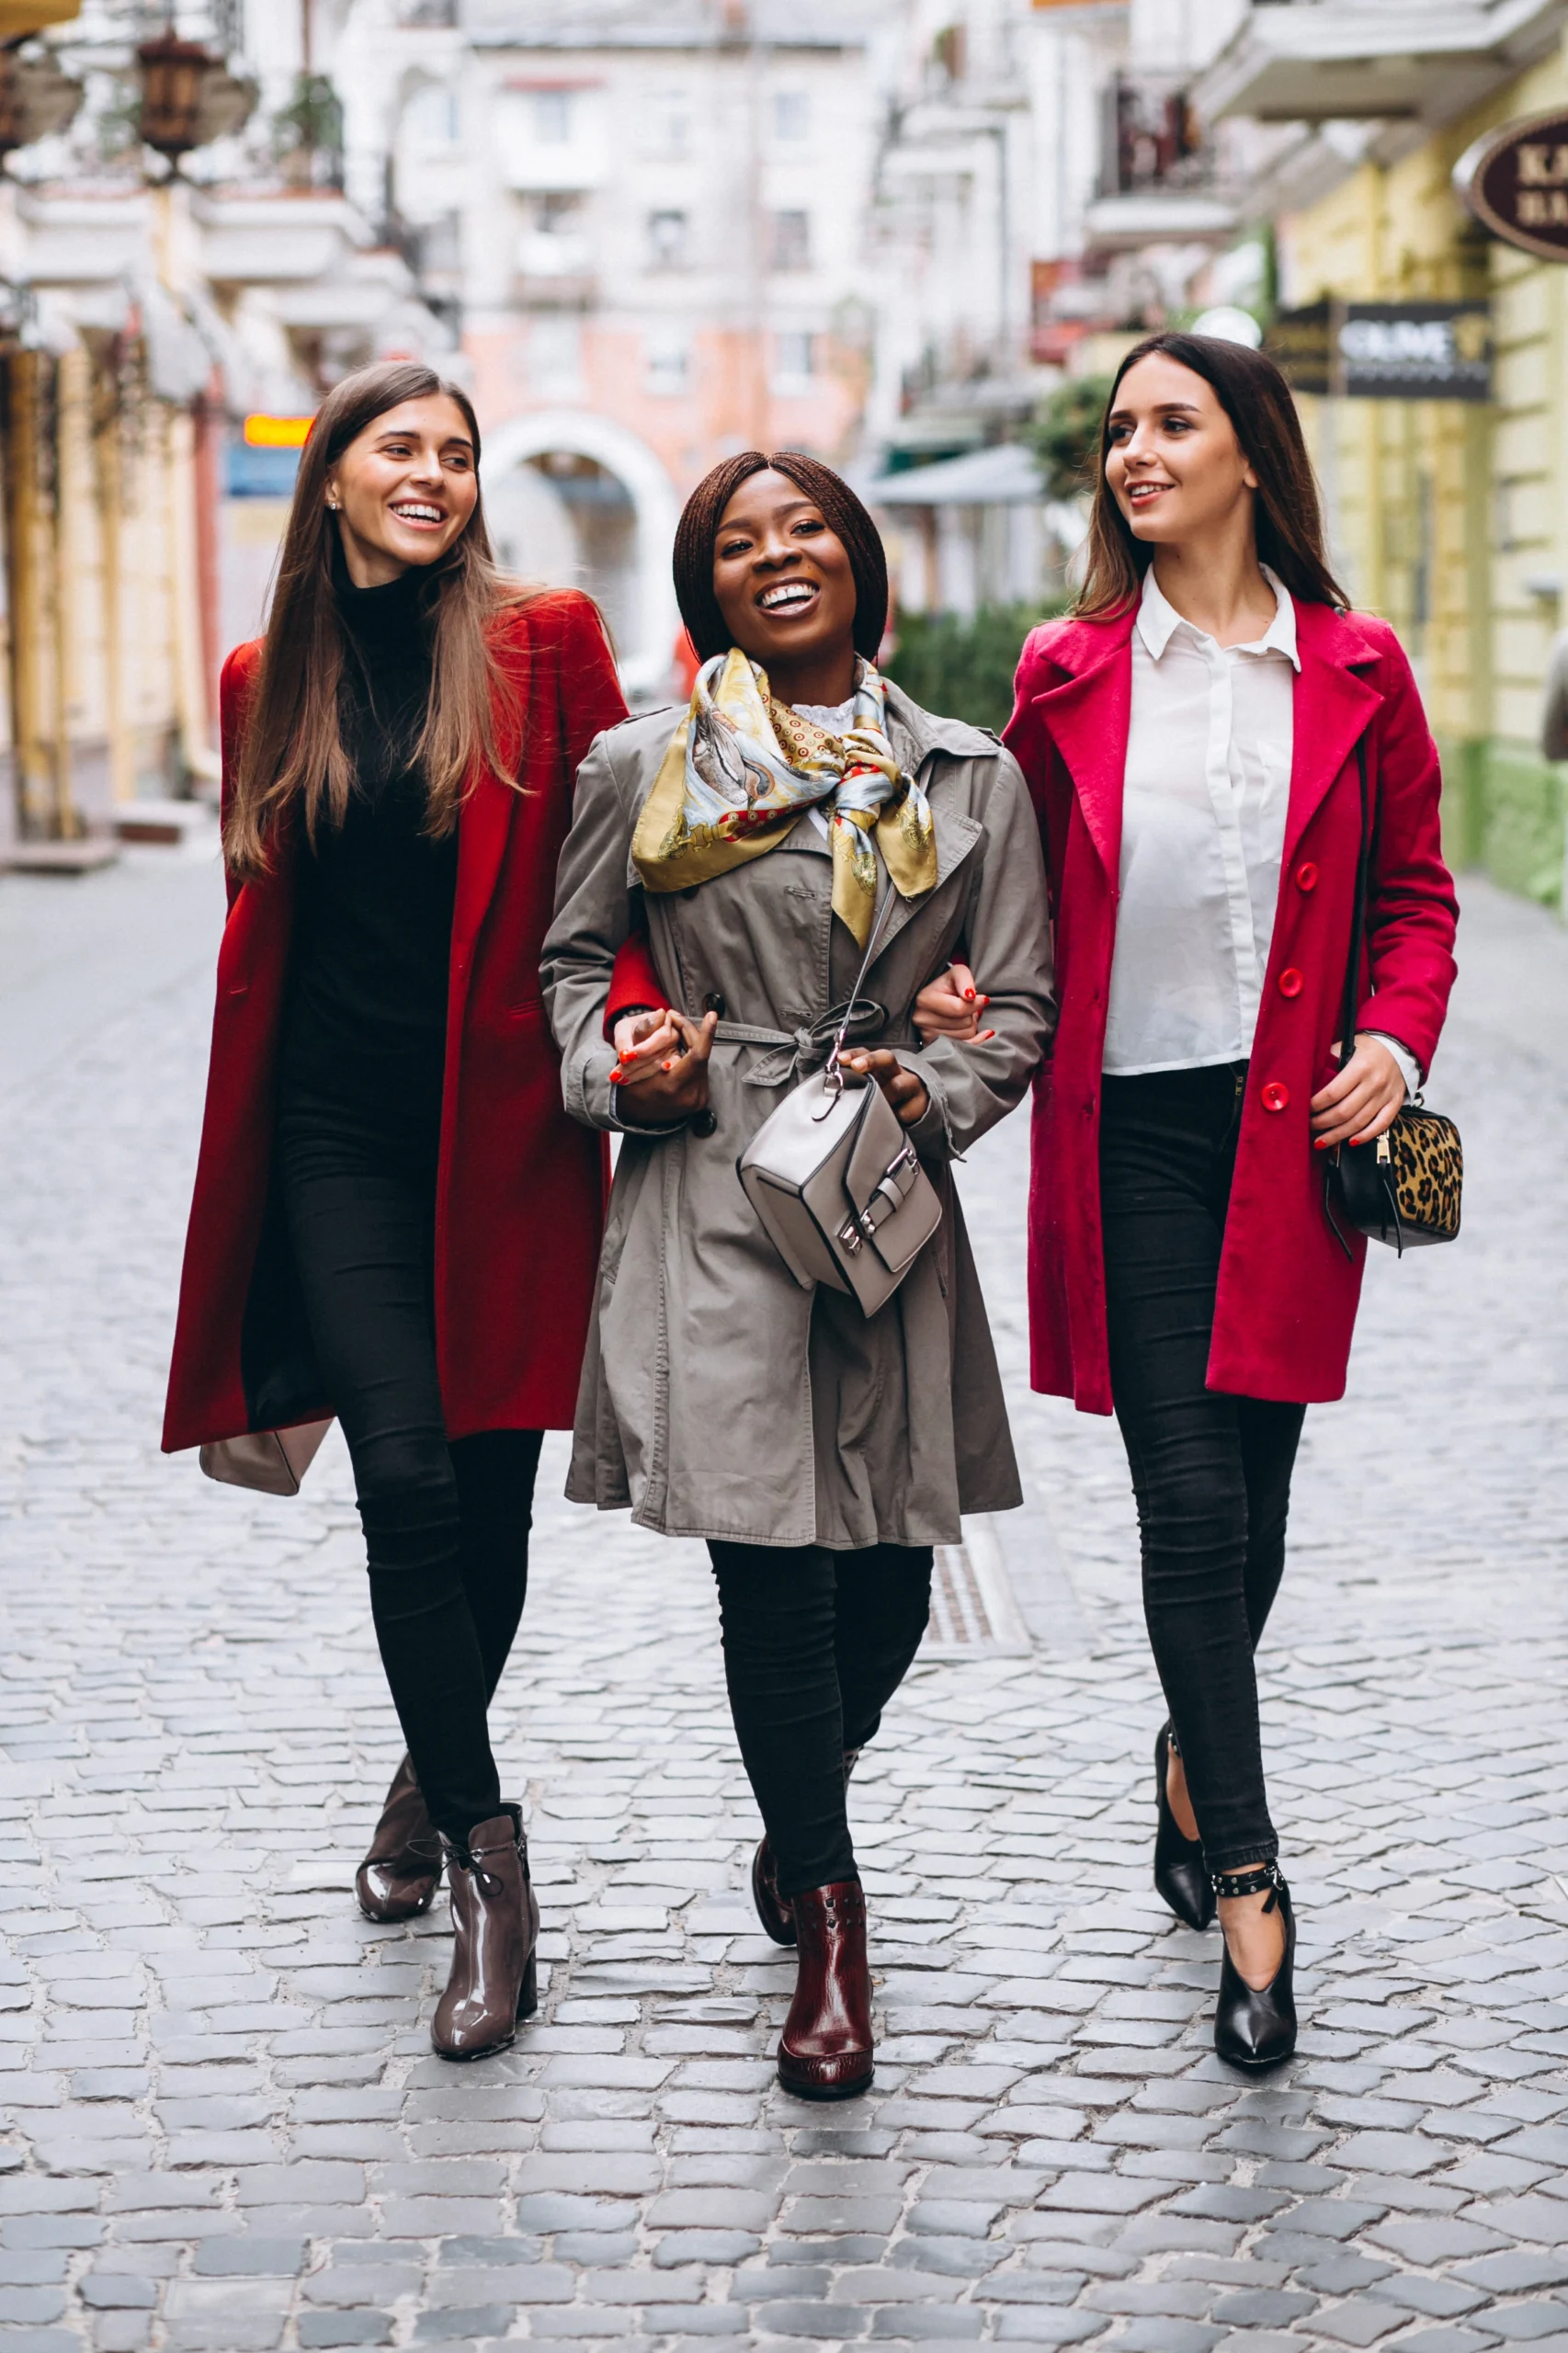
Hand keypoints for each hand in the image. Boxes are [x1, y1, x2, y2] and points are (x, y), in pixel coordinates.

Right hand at [611, 1007, 716, 1124]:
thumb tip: (661, 1014)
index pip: (697, 1056)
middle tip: (676, 1018)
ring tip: (677, 1029)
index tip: (712, 1015)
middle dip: (690, 1033)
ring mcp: (699, 1099)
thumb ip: (644, 1036)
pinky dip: (693, 1056)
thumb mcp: (632, 1063)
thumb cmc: (631, 1089)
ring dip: (692, 1043)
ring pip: (702, 1062)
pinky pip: (701, 1070)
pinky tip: (682, 1046)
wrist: (635, 1117)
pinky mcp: (702, 1099)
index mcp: (673, 1086)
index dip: (706, 1034)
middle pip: (700, 1056)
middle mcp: (691, 1095)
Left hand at [612, 1007, 679, 1075]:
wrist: (634, 1036)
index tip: (625, 1058)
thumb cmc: (630, 1030)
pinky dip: (654, 1079)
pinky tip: (643, 1084)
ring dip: (638, 1074)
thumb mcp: (623, 1028)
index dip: (644, 1050)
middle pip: (659, 1053)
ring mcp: (675, 1050)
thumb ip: (624, 1039)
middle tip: (617, 1074)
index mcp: (664, 1020)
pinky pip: (667, 1075)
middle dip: (636, 1065)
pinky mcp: (674, 1064)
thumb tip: (625, 1054)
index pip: (659, 1037)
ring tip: (620, 1079)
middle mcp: (674, 1034)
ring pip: (659, 1066)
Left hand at [840, 1047, 929, 1128]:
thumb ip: (853, 1084)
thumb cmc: (885, 1096)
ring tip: (876, 1104)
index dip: (854, 1054)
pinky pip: (908, 1109)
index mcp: (879, 1066)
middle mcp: (895, 1071)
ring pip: (899, 1084)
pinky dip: (899, 1114)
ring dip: (885, 1094)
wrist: (915, 1109)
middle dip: (871, 1060)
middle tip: (857, 1067)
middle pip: (887, 1057)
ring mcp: (910, 1085)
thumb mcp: (870, 1088)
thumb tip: (830, 1085)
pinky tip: (893, 1119)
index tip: (841, 1059)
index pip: (866, 1053)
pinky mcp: (921, 1102)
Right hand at [912, 962, 994, 1044]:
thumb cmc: (947, 985)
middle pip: (965, 1023)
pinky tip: (982, 1033)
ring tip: (962, 1016)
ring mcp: (927, 1035)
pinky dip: (977, 1040)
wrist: (934, 998)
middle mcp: (922, 1020)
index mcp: (924, 1000)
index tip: (982, 998)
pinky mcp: (935, 1046)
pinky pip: (965, 1047)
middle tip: (966, 1006)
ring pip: (967, 1035)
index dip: (976, 1003)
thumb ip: (964, 979)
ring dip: (971, 1025)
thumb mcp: (956, 973)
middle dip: (972, 1014)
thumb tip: (970, 996)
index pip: (959, 1008)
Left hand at [1310, 1033, 1405, 1150]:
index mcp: (1360, 1067)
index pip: (1332, 1093)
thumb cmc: (1368, 1048)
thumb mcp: (1347, 1046)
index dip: (1315, 1105)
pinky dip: (1365, 1136)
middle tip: (1309, 1126)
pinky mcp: (1395, 1103)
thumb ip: (1329, 1060)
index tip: (1304, 1110)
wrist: (1400, 1047)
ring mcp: (1385, 1096)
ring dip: (1337, 1135)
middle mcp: (1374, 1083)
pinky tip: (1350, 1142)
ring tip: (1321, 1141)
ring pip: (1359, 1123)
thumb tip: (1308, 1079)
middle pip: (1344, 1112)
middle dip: (1322, 1123)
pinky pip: (1381, 1125)